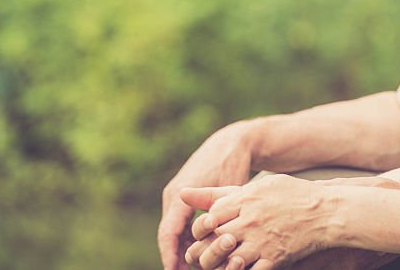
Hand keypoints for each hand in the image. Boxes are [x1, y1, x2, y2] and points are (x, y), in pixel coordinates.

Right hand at [158, 124, 253, 269]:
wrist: (231, 142)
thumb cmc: (231, 164)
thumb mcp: (226, 191)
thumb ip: (216, 215)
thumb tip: (213, 235)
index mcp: (180, 196)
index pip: (168, 233)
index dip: (170, 255)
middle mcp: (174, 197)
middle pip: (169, 236)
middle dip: (175, 257)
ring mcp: (178, 197)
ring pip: (175, 231)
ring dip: (181, 250)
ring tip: (190, 268)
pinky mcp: (186, 199)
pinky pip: (182, 223)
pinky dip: (188, 239)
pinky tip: (198, 253)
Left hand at [181, 174, 333, 268]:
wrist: (325, 212)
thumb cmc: (290, 194)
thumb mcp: (256, 185)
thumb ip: (219, 192)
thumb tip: (182, 193)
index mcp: (244, 199)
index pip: (209, 217)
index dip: (200, 227)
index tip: (203, 231)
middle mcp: (249, 221)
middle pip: (213, 240)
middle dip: (202, 251)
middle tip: (200, 255)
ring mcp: (261, 241)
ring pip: (227, 260)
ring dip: (217, 265)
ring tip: (217, 265)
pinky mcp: (273, 259)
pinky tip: (238, 269)